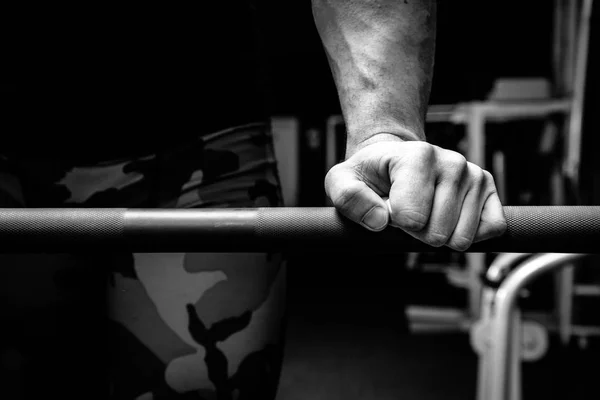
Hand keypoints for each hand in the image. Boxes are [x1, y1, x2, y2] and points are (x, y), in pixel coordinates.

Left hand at [325, 136, 506, 250]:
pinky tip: (448, 218)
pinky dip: (466, 234)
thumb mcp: (342, 182)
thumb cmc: (369, 174)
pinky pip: (490, 230)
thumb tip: (380, 221)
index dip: (393, 222)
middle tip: (405, 210)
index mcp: (418, 156)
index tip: (387, 205)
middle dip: (415, 232)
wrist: (393, 161)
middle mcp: (452, 162)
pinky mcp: (489, 189)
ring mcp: (474, 175)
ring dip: (438, 234)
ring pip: (461, 238)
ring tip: (424, 210)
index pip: (410, 218)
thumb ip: (349, 199)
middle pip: (436, 233)